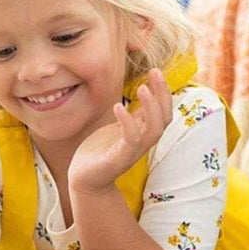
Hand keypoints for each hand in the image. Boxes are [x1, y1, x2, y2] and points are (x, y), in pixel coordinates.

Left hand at [68, 68, 172, 193]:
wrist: (84, 178)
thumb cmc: (101, 150)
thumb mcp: (119, 128)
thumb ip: (134, 115)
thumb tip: (146, 93)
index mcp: (143, 134)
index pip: (164, 112)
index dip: (163, 92)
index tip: (156, 70)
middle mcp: (143, 143)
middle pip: (164, 119)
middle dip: (163, 95)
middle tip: (155, 71)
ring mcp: (132, 152)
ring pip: (153, 131)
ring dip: (151, 108)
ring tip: (142, 88)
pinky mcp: (118, 159)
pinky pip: (130, 140)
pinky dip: (127, 123)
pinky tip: (117, 106)